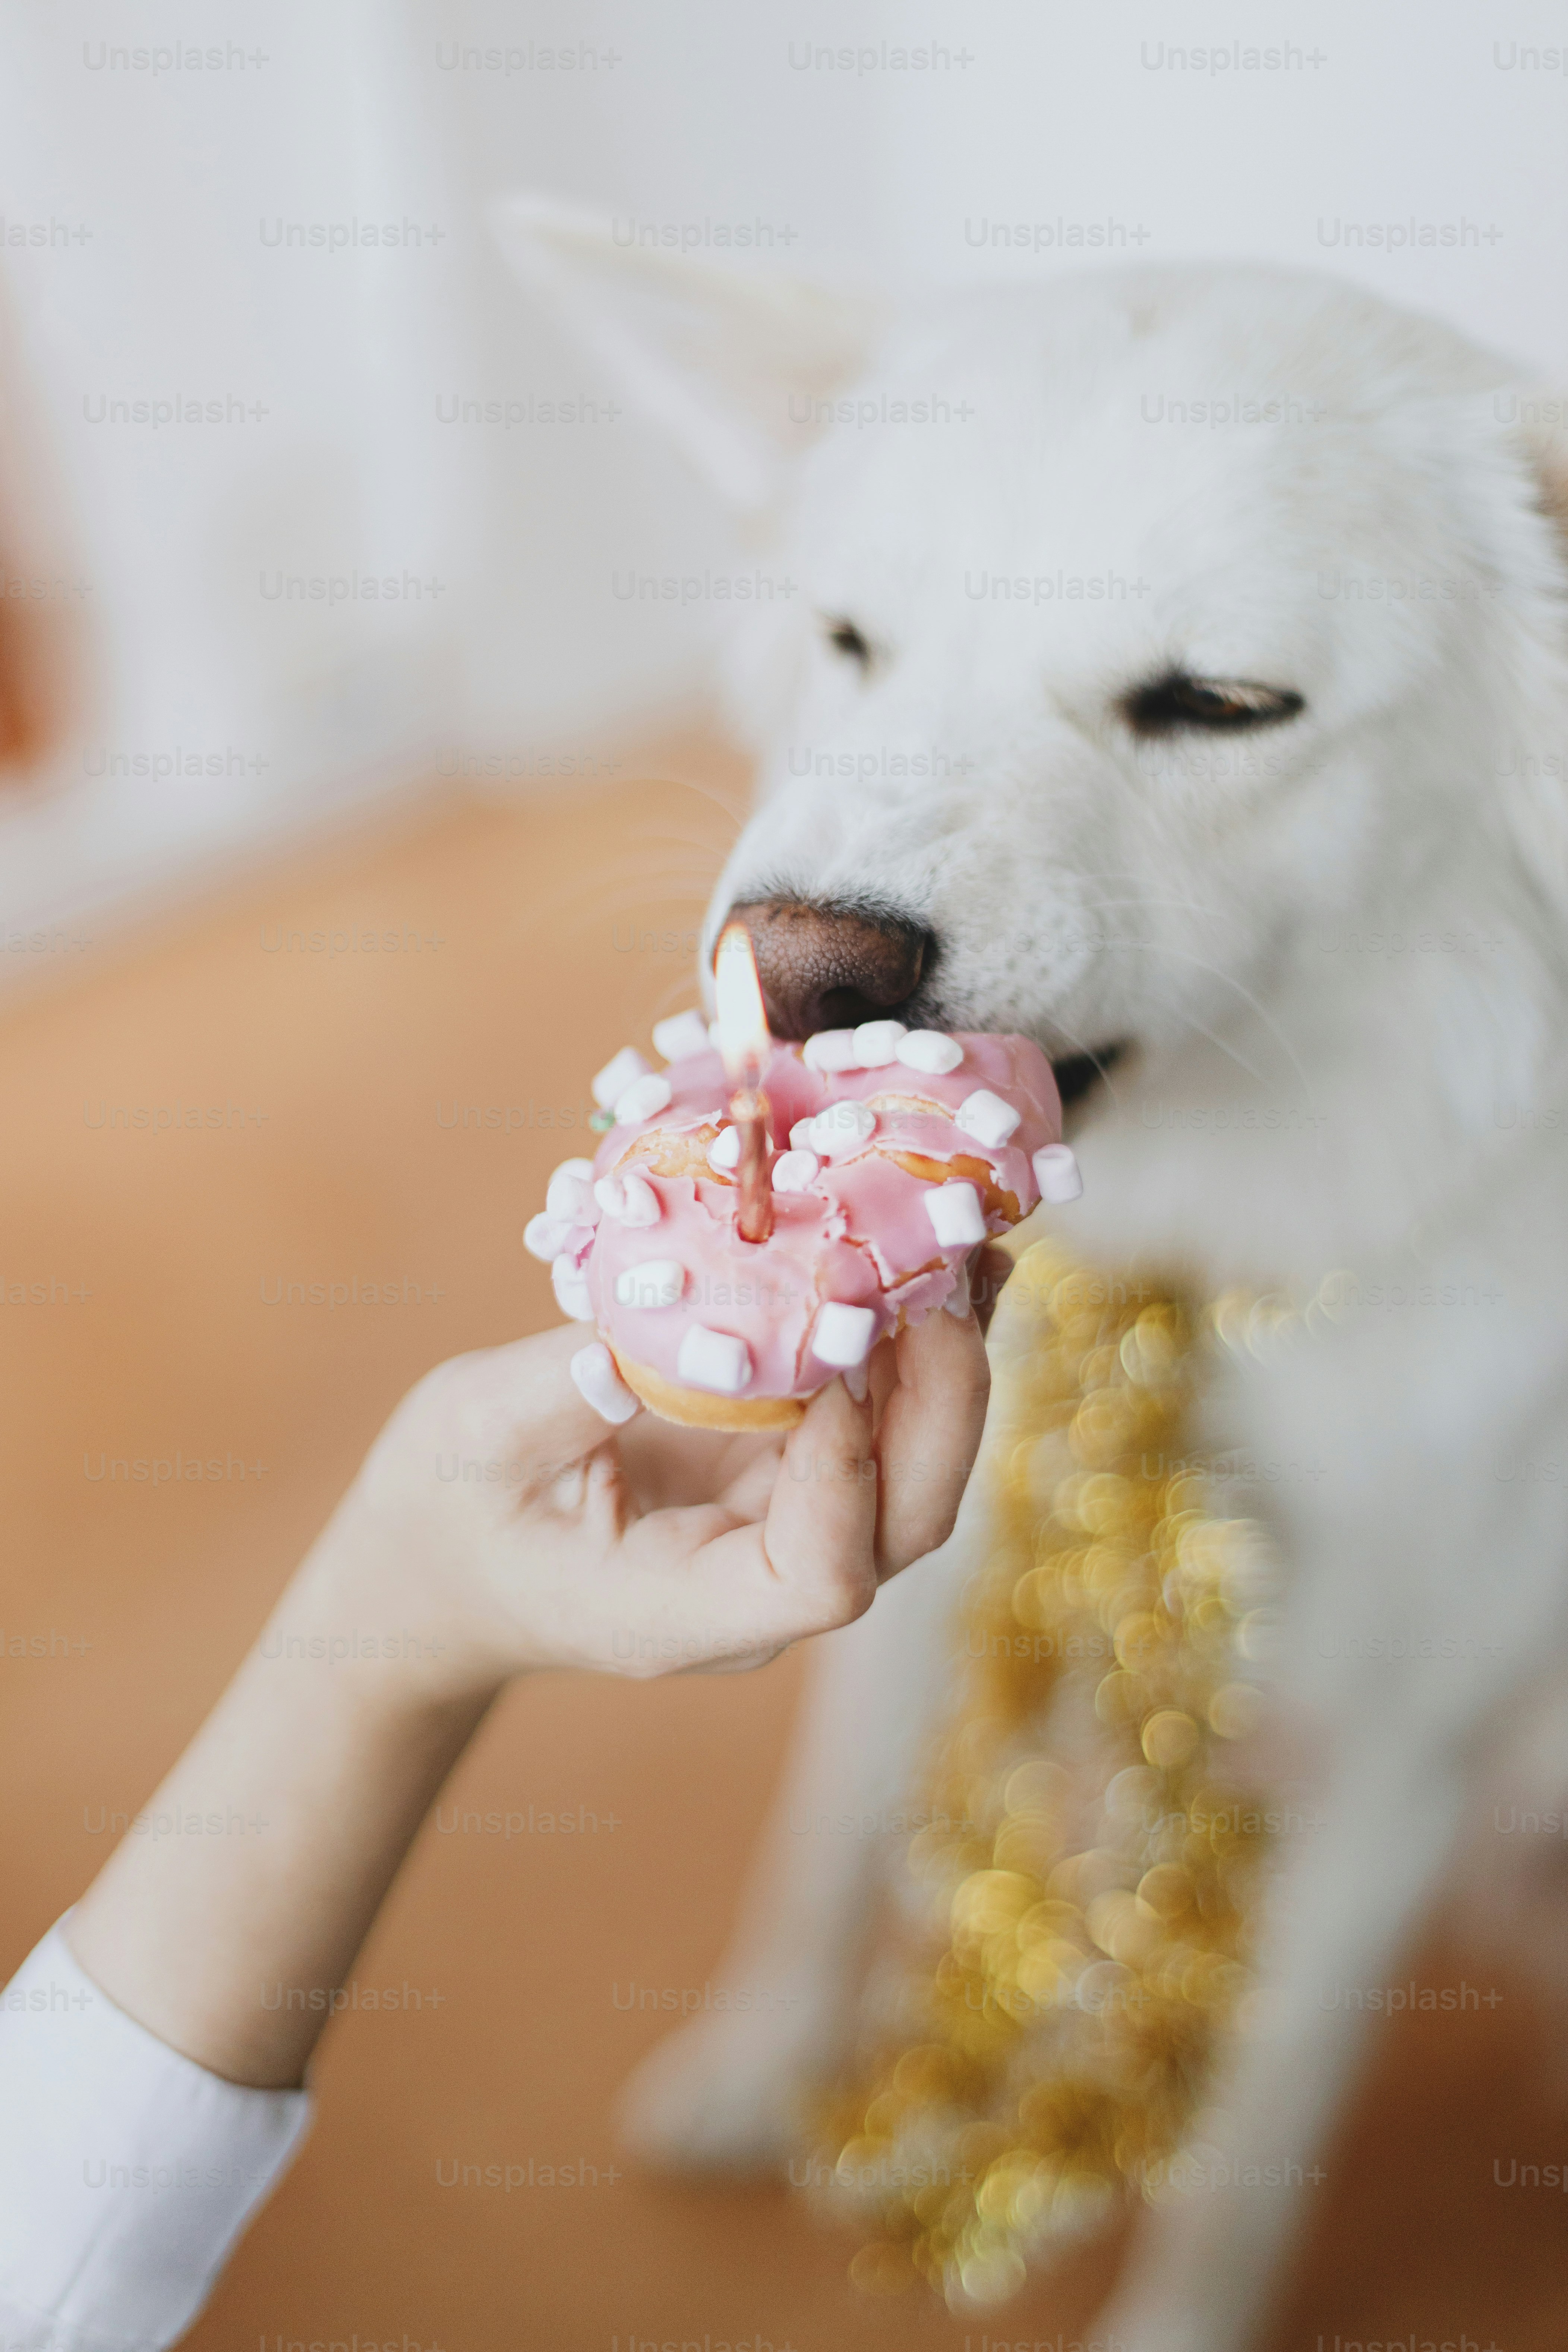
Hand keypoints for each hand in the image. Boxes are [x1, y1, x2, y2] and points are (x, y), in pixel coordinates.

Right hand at [305, 1308, 990, 1698]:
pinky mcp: (783, 1470)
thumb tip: (642, 1328)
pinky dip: (908, 1340)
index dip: (845, 1468)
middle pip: (903, 1520)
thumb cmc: (447, 1512)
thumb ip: (558, 1394)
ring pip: (911, 1465)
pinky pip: (874, 1416)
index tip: (825, 1357)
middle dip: (942, 1398)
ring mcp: (784, 1528)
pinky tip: (926, 1252)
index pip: (822, 1575)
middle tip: (940, 1270)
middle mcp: (763, 1586)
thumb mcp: (474, 1442)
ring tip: (961, 1237)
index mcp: (687, 1611)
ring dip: (943, 1357)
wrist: (439, 1560)